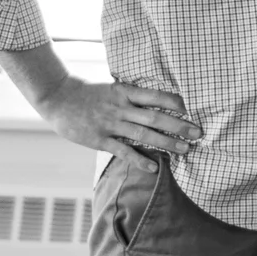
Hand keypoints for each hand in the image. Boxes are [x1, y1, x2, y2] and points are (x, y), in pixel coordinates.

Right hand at [38, 78, 201, 155]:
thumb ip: (131, 96)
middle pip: (155, 116)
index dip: (174, 101)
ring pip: (143, 134)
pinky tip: (154, 167)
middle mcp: (120, 107)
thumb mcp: (112, 88)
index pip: (155, 95)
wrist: (58, 97)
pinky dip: (140, 159)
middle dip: (178, 125)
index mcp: (124, 91)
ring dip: (166, 142)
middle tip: (198, 132)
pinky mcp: (100, 139)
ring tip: (185, 149)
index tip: (191, 108)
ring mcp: (110, 124)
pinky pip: (123, 151)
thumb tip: (155, 101)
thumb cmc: (88, 93)